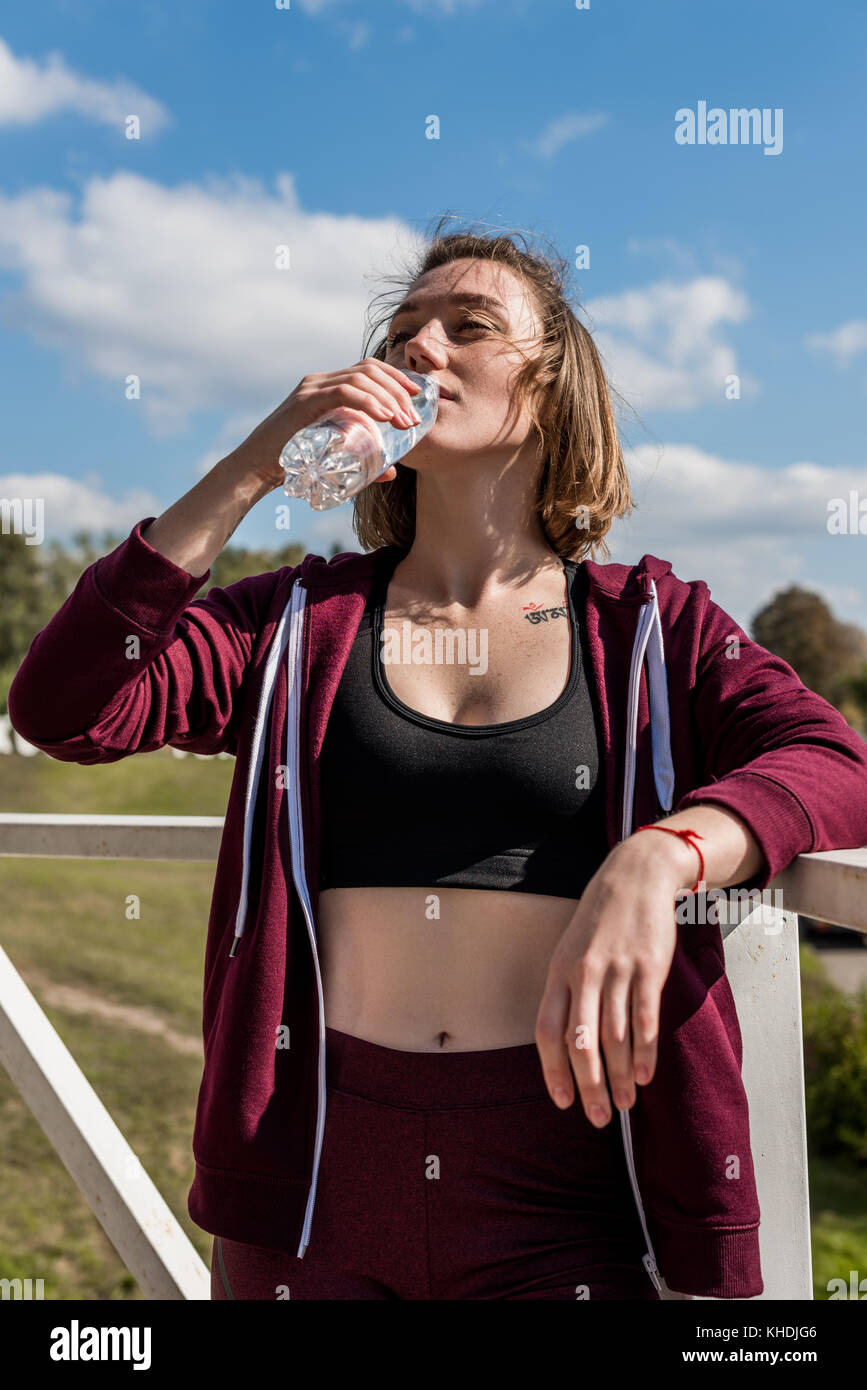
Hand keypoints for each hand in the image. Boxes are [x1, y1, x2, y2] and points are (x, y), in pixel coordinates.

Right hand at [228, 357, 422, 489]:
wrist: (256, 470)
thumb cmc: (293, 465)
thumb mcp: (335, 458)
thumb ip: (364, 461)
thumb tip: (393, 472)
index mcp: (328, 387)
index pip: (369, 369)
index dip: (397, 379)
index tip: (418, 397)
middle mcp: (320, 381)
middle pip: (370, 369)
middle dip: (399, 389)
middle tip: (414, 416)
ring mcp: (312, 388)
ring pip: (361, 378)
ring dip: (389, 397)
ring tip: (403, 421)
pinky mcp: (305, 401)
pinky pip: (344, 391)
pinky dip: (369, 401)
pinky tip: (385, 416)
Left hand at [534, 836, 682, 1126]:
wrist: (635, 874)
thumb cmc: (600, 921)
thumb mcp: (571, 950)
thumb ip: (568, 993)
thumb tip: (569, 1046)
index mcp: (559, 972)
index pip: (547, 1031)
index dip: (553, 1071)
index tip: (563, 1102)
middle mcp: (584, 974)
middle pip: (580, 1042)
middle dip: (589, 1086)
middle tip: (599, 1117)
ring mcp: (617, 970)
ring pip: (615, 1036)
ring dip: (620, 1076)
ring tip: (626, 1103)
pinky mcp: (648, 967)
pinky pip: (644, 1018)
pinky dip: (645, 1051)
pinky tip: (645, 1075)